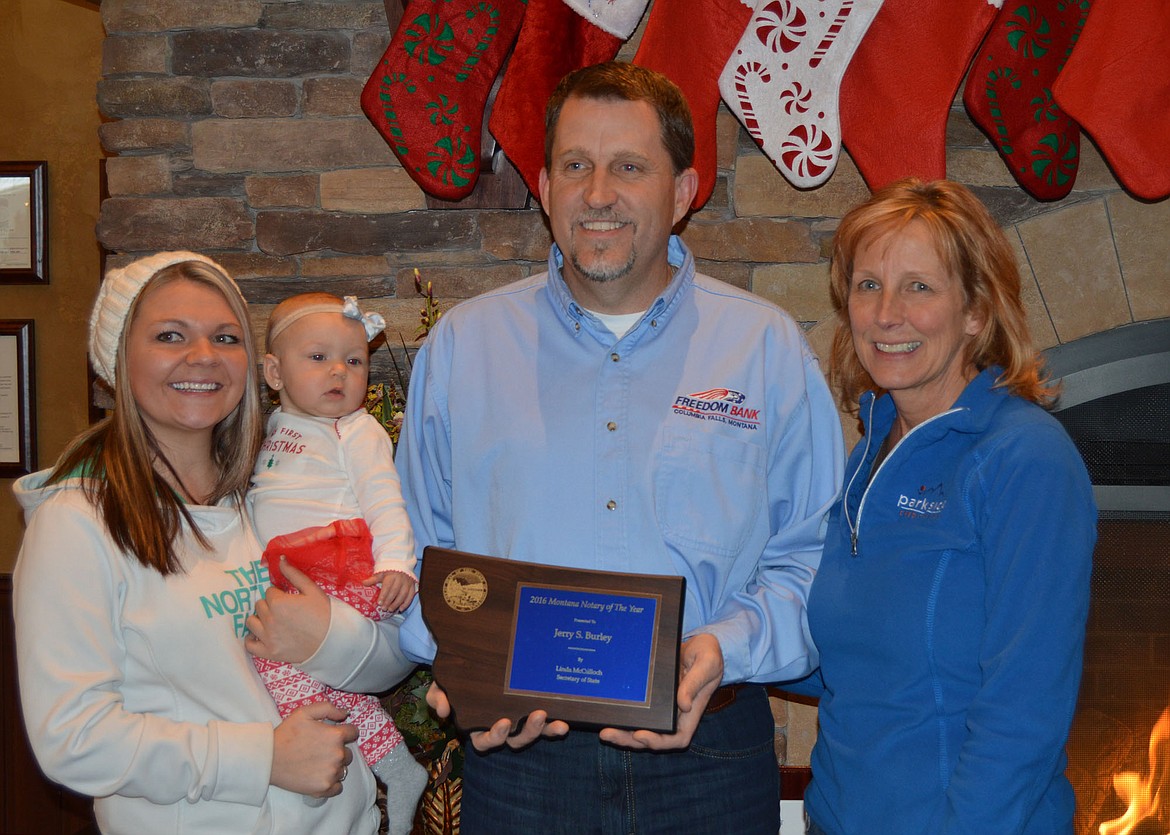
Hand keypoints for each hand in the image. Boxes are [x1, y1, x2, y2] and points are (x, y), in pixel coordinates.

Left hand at [245, 559, 330, 662]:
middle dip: (270, 605)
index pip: (269, 592)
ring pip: (251, 622)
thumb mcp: (312, 590)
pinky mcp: (268, 652)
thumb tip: (280, 558)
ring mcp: (267, 637)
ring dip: (260, 619)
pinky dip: (252, 639)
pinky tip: (261, 635)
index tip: (289, 599)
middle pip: (259, 605)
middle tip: (284, 611)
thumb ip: (293, 574)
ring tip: (273, 622)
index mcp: (278, 603)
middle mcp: (269, 619)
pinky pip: (249, 645)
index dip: (280, 594)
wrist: (332, 641)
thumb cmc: (324, 614)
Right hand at [270, 701, 356, 796]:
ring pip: (342, 769)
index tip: (334, 736)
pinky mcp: (324, 788)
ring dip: (335, 767)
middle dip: (338, 750)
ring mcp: (332, 773)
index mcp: (336, 736)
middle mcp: (338, 755)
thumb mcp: (305, 712)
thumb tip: (345, 714)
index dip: (345, 732)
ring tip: (317, 764)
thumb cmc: (286, 734)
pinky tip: (321, 777)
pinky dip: (332, 783)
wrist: (269, 759)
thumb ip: (328, 708)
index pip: (353, 733)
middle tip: (321, 751)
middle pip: (348, 753)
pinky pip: (338, 787)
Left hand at [363, 570, 416, 612]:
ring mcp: (408, 582)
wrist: (402, 564)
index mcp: (392, 575)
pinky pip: (410, 596)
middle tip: (384, 608)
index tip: (379, 603)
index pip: (387, 586)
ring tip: (390, 610)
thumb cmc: (389, 570)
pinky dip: (406, 603)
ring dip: (397, 603)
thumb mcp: (381, 573)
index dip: (383, 595)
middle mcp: (401, 579)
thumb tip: (363, 583)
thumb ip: (373, 579)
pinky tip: (401, 609)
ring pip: (403, 595)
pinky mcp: (412, 586)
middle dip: (389, 601)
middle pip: (395, 591)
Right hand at [425, 681, 568, 751]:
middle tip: (537, 716)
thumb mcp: (441, 685)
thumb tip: (444, 710)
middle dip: (526, 732)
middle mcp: (500, 728)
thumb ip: (438, 697)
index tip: (503, 722)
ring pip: (530, 734)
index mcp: (477, 726)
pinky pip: (545, 724)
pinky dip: (554, 727)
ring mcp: (517, 721)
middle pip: (513, 741)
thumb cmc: (455, 678)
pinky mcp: (532, 711)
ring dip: (543, 730)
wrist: (469, 659)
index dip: (494, 737)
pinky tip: (564, 721)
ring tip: (551, 717)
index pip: (484, 741)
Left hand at [599, 633, 723, 750]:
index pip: (677, 738)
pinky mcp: (651, 698)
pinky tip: (607, 714)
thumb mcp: (706, 664)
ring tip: (604, 731)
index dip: (659, 741)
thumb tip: (683, 705)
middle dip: (630, 740)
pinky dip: (623, 716)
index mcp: (690, 712)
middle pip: (653, 738)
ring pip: (641, 728)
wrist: (700, 644)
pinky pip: (637, 712)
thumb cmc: (708, 654)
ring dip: (623, 733)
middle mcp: (675, 715)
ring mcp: (661, 708)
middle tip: (609, 734)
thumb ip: (695, 683)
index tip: (641, 735)